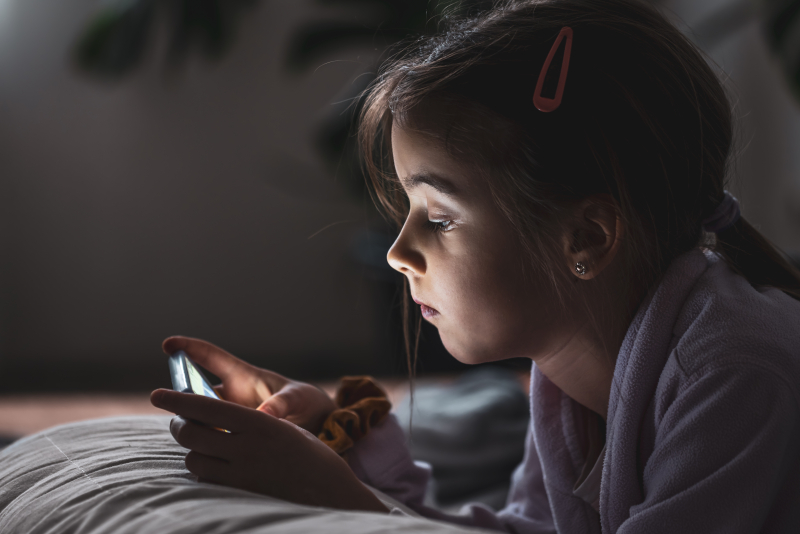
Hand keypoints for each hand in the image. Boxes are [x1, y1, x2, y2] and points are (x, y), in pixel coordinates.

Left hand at [150, 389, 387, 511]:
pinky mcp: (240, 494)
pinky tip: (211, 463)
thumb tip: (213, 415)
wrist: (331, 491)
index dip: (177, 399)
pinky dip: (202, 468)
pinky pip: (206, 479)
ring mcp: (242, 474)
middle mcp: (248, 448)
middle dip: (178, 425)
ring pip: (194, 458)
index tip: (157, 394)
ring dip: (191, 450)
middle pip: (192, 433)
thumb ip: (249, 422)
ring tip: (198, 444)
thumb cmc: (310, 454)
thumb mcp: (284, 428)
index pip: (206, 406)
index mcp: (260, 423)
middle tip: (178, 422)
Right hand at [161, 336, 335, 434]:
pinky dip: (204, 442)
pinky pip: (209, 436)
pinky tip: (205, 453)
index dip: (188, 348)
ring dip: (191, 422)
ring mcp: (227, 416)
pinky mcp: (229, 435)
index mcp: (242, 376)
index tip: (167, 344)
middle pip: (195, 391)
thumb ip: (281, 404)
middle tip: (171, 403)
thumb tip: (265, 416)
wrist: (315, 425)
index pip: (210, 357)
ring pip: (198, 416)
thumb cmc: (304, 402)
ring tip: (191, 432)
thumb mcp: (296, 399)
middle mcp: (229, 395)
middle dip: (181, 396)